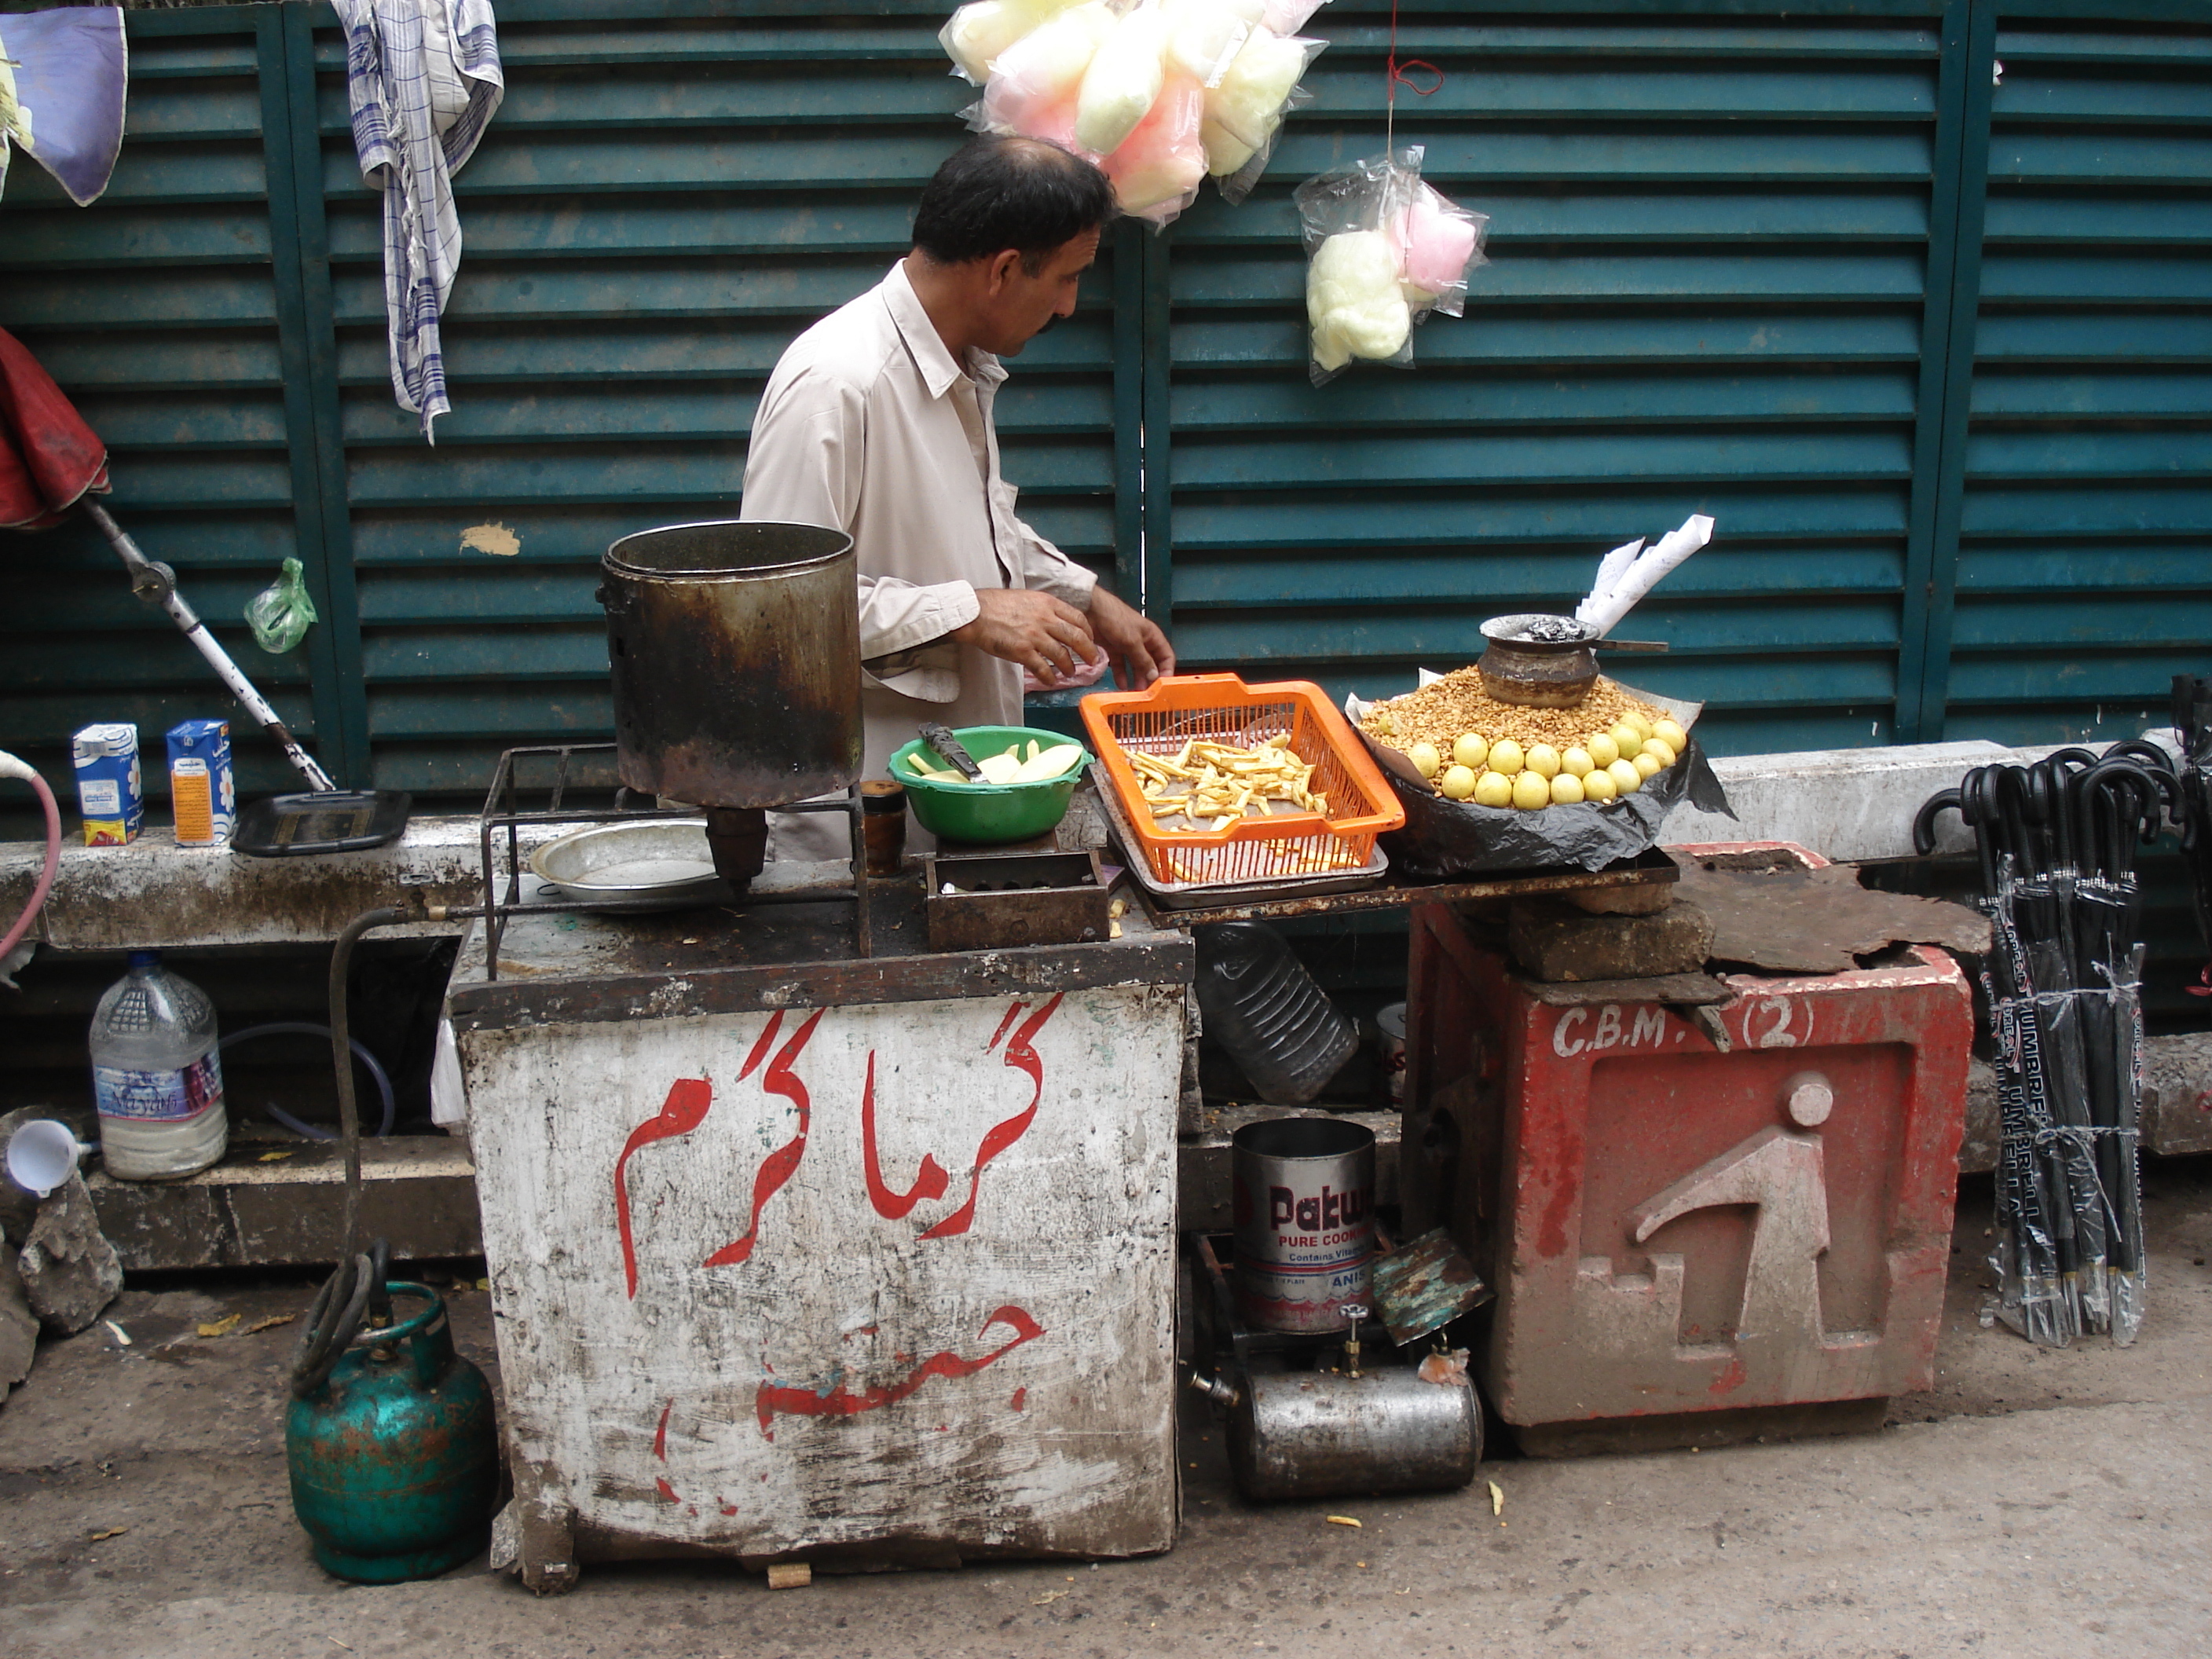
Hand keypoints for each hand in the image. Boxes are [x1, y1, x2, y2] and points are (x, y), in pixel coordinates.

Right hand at [949, 588, 1097, 684]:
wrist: (975, 613)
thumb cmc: (997, 605)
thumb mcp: (1027, 598)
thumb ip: (1044, 609)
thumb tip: (1057, 621)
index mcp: (1048, 603)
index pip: (1078, 618)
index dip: (1088, 632)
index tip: (1090, 640)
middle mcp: (1044, 618)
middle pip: (1076, 637)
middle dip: (1088, 652)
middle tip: (1092, 661)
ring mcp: (1034, 635)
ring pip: (1062, 655)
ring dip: (1069, 667)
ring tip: (1069, 673)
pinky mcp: (1022, 651)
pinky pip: (1042, 668)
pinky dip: (1049, 677)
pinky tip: (1051, 680)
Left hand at [1085, 587, 1174, 688]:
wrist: (1090, 609)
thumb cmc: (1116, 619)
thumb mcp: (1132, 641)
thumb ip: (1144, 660)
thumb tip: (1154, 676)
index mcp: (1152, 636)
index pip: (1166, 656)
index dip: (1167, 671)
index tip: (1163, 686)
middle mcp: (1141, 641)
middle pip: (1150, 663)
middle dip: (1150, 678)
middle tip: (1147, 694)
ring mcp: (1127, 645)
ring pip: (1135, 666)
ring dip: (1136, 679)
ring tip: (1135, 694)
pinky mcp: (1112, 648)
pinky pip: (1120, 665)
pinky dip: (1121, 675)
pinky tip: (1121, 686)